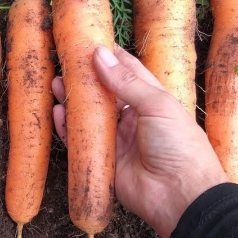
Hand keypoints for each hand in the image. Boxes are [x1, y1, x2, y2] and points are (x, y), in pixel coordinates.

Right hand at [52, 45, 227, 237]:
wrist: (182, 195)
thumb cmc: (180, 145)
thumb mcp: (157, 104)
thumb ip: (126, 81)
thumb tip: (99, 53)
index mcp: (151, 100)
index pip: (127, 72)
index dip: (108, 57)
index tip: (88, 41)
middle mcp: (132, 117)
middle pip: (103, 93)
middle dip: (84, 78)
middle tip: (64, 64)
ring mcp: (117, 139)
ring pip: (88, 116)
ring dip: (72, 100)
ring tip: (55, 84)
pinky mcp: (103, 160)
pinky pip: (81, 142)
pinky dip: (67, 129)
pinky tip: (58, 114)